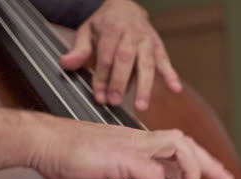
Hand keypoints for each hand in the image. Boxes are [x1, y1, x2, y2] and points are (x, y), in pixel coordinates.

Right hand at [27, 114, 233, 178]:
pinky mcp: (123, 156)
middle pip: (184, 145)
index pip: (172, 152)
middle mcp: (138, 141)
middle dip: (207, 163)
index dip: (191, 171)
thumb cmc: (66, 157)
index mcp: (134, 146)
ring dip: (192, 170)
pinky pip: (153, 175)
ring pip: (178, 147)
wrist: (45, 143)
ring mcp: (133, 146)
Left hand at [60, 0, 181, 110]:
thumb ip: (79, 49)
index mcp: (112, 28)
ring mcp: (147, 40)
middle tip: (114, 102)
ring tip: (141, 106)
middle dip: (120, 83)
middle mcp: (131, 33)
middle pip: (126, 60)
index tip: (99, 96)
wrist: (125, 6)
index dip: (102, 77)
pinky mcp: (158, 46)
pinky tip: (175, 88)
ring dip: (144, 86)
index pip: (106, 56)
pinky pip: (165, 61)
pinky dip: (171, 75)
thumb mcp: (87, 31)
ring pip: (146, 64)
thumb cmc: (104, 24)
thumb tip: (65, 64)